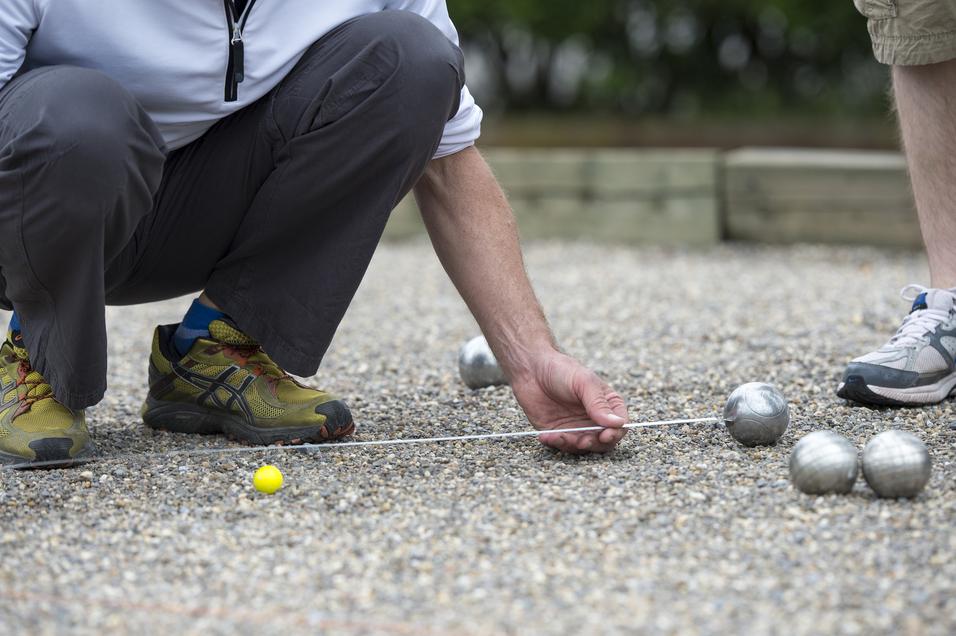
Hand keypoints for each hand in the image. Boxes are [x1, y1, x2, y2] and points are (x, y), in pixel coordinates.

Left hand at [510, 349, 627, 453]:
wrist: (532, 370)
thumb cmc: (562, 370)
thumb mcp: (584, 382)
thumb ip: (598, 403)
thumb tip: (617, 423)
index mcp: (607, 404)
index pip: (619, 424)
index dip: (615, 433)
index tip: (605, 435)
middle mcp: (594, 419)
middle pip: (604, 441)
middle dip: (594, 443)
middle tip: (583, 441)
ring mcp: (577, 427)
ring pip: (583, 446)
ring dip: (573, 445)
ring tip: (560, 436)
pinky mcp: (558, 432)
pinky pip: (562, 445)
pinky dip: (555, 443)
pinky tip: (546, 436)